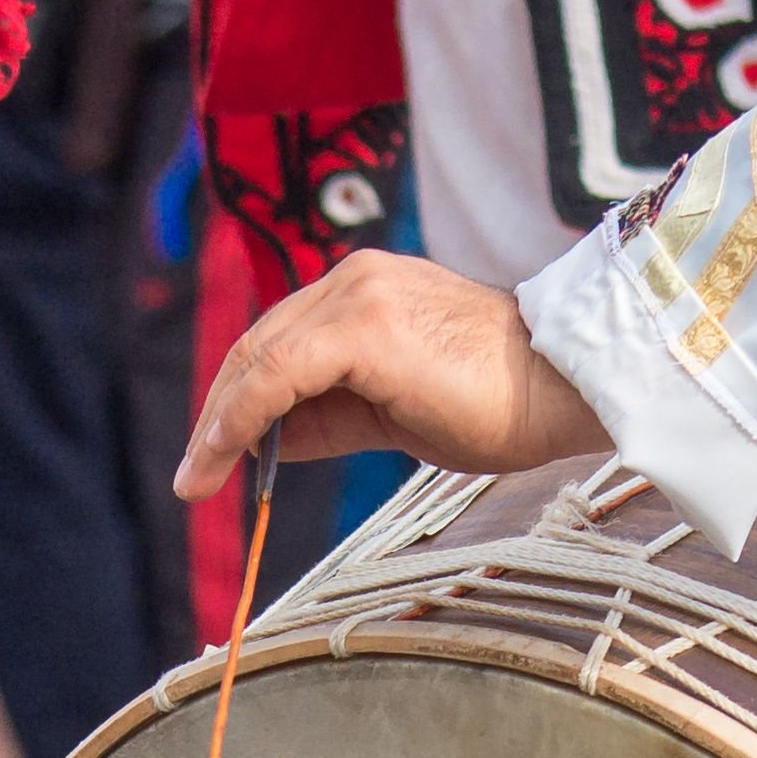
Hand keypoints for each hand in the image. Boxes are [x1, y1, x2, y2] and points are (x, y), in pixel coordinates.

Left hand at [173, 251, 612, 500]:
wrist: (563, 388)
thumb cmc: (499, 403)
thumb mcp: (393, 412)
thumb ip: (329, 416)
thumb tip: (267, 440)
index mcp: (365, 289)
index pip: (279, 340)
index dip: (238, 399)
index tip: (213, 453)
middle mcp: (354, 278)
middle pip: (259, 344)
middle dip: (218, 413)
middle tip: (194, 474)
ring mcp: (358, 294)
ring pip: (260, 357)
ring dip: (220, 422)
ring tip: (197, 479)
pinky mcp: (364, 325)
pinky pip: (279, 375)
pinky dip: (242, 417)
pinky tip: (223, 457)